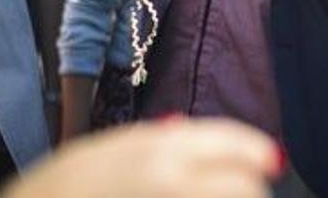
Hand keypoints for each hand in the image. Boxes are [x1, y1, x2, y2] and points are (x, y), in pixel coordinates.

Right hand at [1, 117, 279, 197]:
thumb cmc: (62, 188)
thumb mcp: (106, 151)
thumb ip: (154, 144)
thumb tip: (193, 138)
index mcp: (158, 149)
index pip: (234, 145)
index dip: (252, 153)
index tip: (265, 162)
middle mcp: (176, 182)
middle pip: (245, 187)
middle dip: (243, 189)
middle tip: (234, 189)